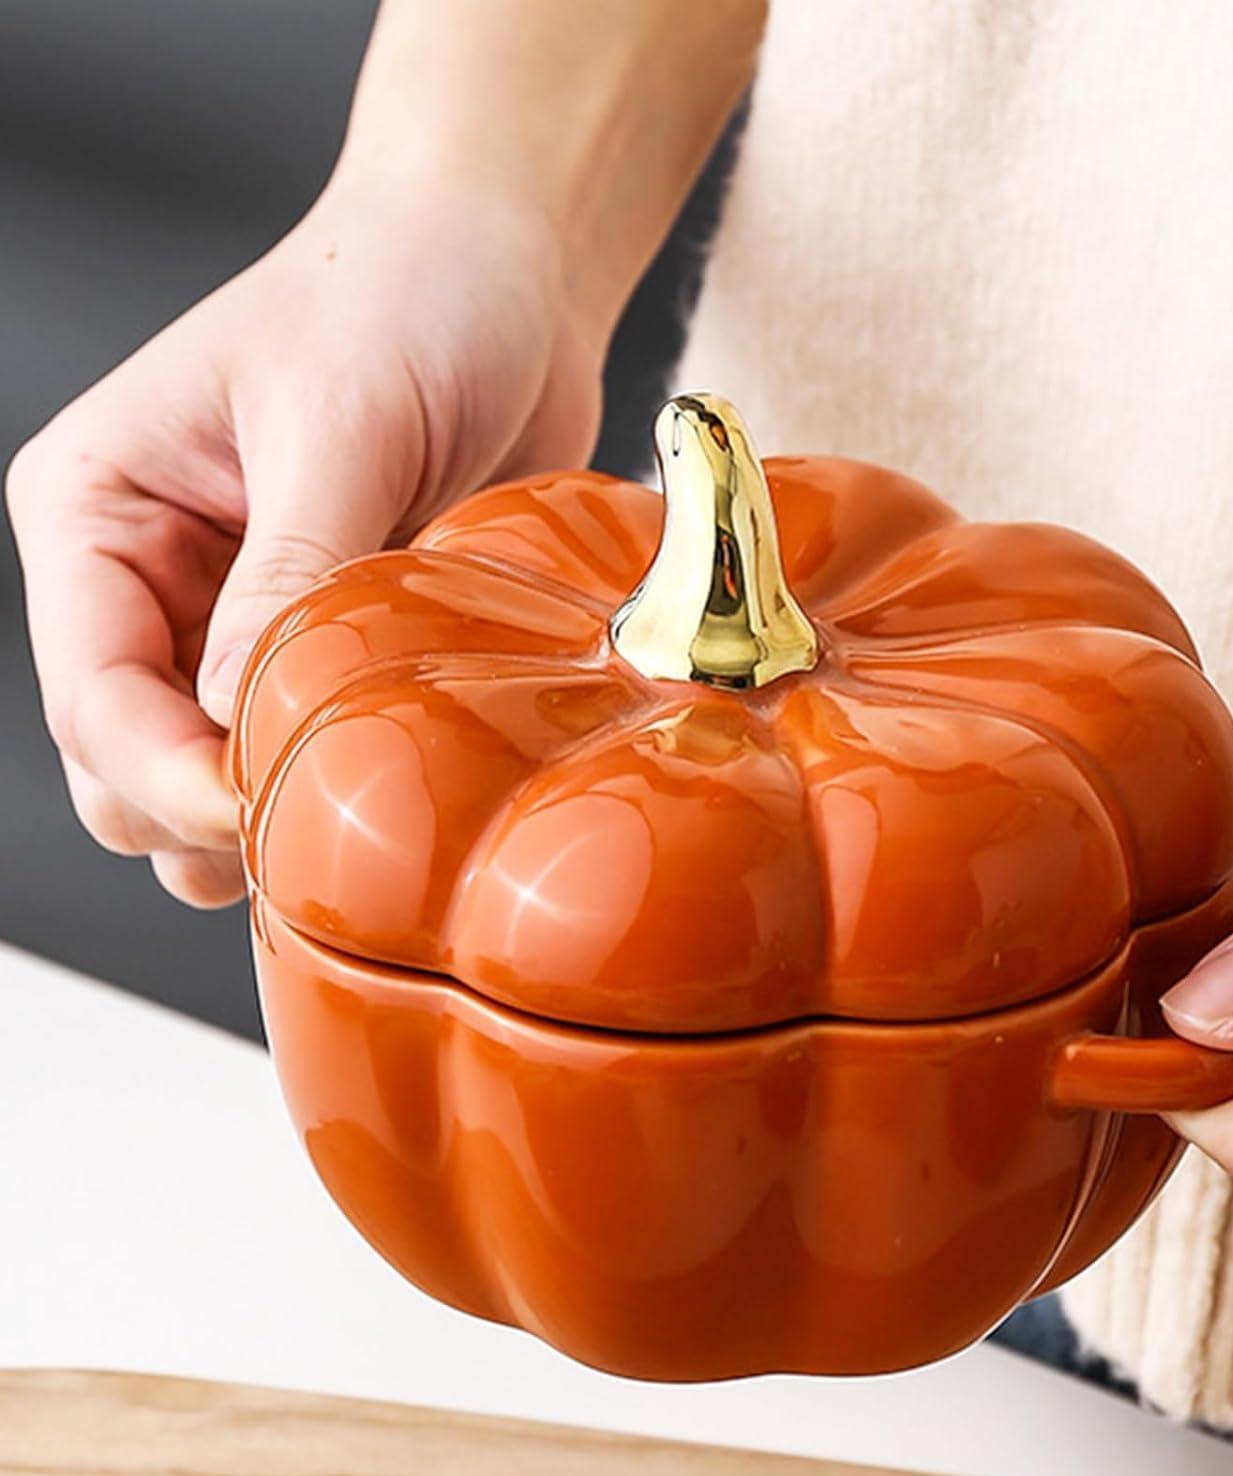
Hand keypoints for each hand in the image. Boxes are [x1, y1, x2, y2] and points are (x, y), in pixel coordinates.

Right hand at [6, 173, 600, 906]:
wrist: (510, 271)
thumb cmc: (409, 296)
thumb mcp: (337, 428)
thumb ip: (286, 580)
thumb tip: (240, 722)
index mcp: (100, 514)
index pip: (94, 698)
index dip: (167, 779)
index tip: (258, 815)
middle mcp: (153, 580)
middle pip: (132, 766)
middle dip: (206, 813)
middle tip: (317, 819)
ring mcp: (240, 622)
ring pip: (212, 779)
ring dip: (268, 815)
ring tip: (356, 802)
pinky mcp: (328, 641)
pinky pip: (308, 748)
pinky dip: (336, 779)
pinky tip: (396, 774)